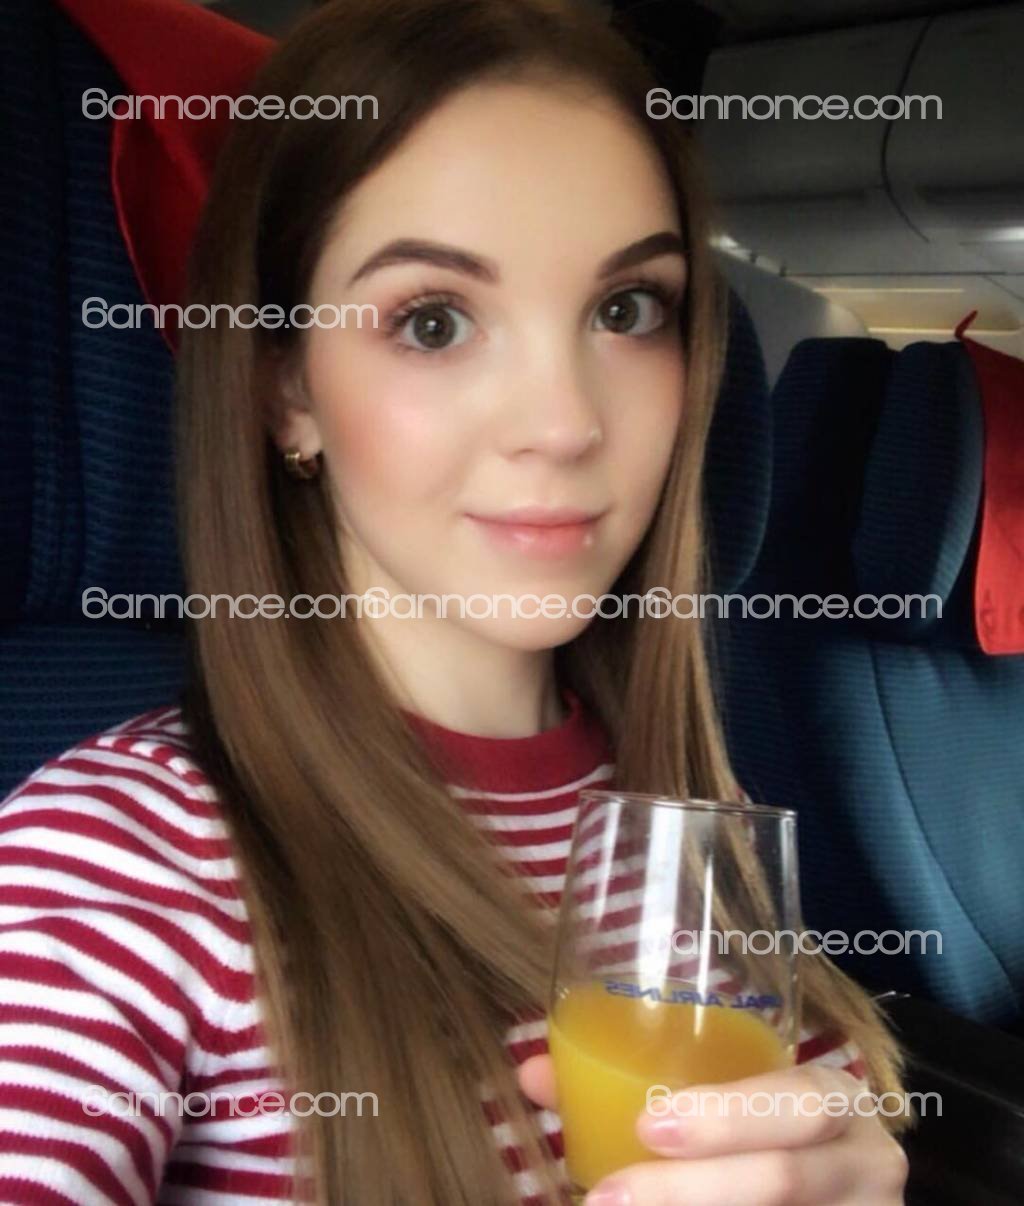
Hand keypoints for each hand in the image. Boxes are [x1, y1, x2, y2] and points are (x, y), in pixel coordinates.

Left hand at [518, 1055, 907, 1204]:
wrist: (826, 1188)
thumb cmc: (764, 1130)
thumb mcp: (725, 1101)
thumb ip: (637, 1084)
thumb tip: (534, 1075)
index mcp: (837, 1101)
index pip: (802, 1100)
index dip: (728, 1115)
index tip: (647, 1124)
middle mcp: (865, 1163)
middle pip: (783, 1180)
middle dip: (690, 1191)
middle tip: (607, 1198)